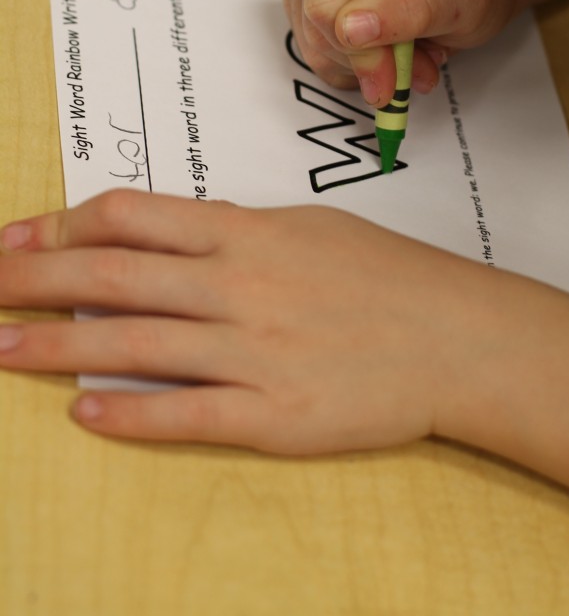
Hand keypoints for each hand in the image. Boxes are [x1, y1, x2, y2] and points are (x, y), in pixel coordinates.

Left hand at [0, 189, 469, 451]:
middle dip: (31, 279)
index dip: (62, 226)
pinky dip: (130, 414)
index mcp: (248, 231)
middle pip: (112, 275)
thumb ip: (236, 233)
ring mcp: (254, 350)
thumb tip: (170, 238)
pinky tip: (83, 415)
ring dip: (56, 346)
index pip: (133, 218)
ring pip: (133, 344)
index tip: (16, 238)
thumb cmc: (390, 276)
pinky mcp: (274, 412)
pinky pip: (186, 412)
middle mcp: (240, 283)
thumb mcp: (309, 229)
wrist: (459, 336)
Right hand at [283, 0, 522, 106]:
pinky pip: (310, 41)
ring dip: (362, 65)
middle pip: (315, 23)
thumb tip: (351, 28)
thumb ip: (412, 6)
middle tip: (419, 63)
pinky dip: (350, 61)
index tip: (402, 72)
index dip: (363, 52)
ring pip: (310, 39)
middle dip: (367, 60)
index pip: (328, 6)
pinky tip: (385, 46)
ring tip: (411, 52)